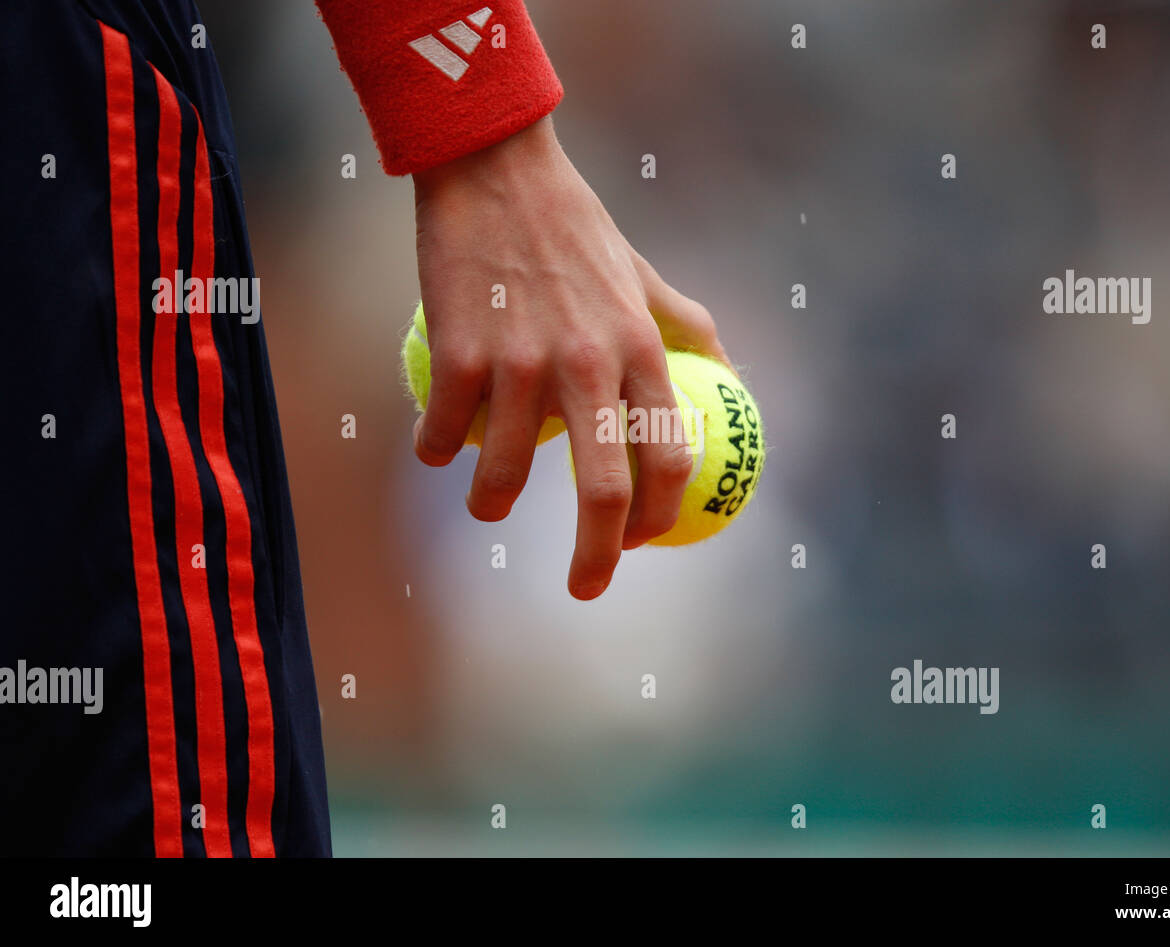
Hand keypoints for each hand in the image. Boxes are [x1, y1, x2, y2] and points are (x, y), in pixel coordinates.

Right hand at [410, 116, 727, 599]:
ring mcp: (521, 363)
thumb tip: (729, 377)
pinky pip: (446, 433)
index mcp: (642, 349)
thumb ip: (689, 326)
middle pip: (602, 491)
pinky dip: (439, 452)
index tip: (642, 544)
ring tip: (486, 504)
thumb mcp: (644, 275)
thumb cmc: (575, 228)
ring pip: (507, 476)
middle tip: (586, 589)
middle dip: (597, 559)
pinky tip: (437, 449)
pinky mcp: (458, 354)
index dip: (660, 517)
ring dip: (493, 504)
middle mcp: (590, 364)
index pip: (670, 459)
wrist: (494, 170)